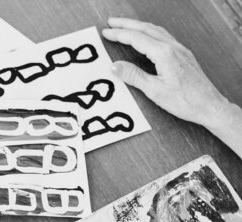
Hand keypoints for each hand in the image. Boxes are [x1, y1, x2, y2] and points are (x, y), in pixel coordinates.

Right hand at [102, 17, 228, 127]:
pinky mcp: (183, 55)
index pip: (136, 38)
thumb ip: (134, 76)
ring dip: (139, 26)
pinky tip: (148, 37)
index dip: (119, 34)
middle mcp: (172, 47)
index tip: (106, 32)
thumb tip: (116, 66)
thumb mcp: (155, 91)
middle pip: (146, 29)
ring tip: (126, 27)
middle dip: (127, 24)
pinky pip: (164, 36)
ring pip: (156, 30)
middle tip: (111, 22)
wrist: (208, 105)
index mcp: (164, 54)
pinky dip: (151, 32)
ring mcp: (179, 49)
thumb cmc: (185, 101)